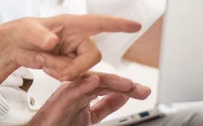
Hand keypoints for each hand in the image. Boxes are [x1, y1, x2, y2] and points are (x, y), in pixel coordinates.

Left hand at [0, 14, 140, 86]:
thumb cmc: (20, 31)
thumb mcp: (27, 31)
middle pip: (93, 57)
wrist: (13, 47)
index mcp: (72, 24)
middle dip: (75, 66)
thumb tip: (51, 41)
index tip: (136, 25)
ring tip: (44, 61)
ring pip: (83, 70)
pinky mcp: (70, 64)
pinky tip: (47, 66)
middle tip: (50, 65)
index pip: (100, 23)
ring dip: (63, 71)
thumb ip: (39, 36)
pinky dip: (59, 75)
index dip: (118, 24)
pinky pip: (74, 76)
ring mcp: (75, 52)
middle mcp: (77, 38)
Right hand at [28, 72, 150, 125]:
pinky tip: (94, 81)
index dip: (126, 88)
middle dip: (122, 84)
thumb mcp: (90, 115)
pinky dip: (83, 85)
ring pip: (89, 83)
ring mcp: (67, 94)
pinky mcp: (59, 102)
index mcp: (84, 92)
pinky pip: (72, 92)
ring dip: (109, 81)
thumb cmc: (60, 123)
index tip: (143, 91)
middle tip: (140, 89)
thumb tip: (123, 96)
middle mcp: (76, 90)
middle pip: (101, 81)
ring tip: (126, 83)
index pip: (108, 86)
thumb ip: (105, 106)